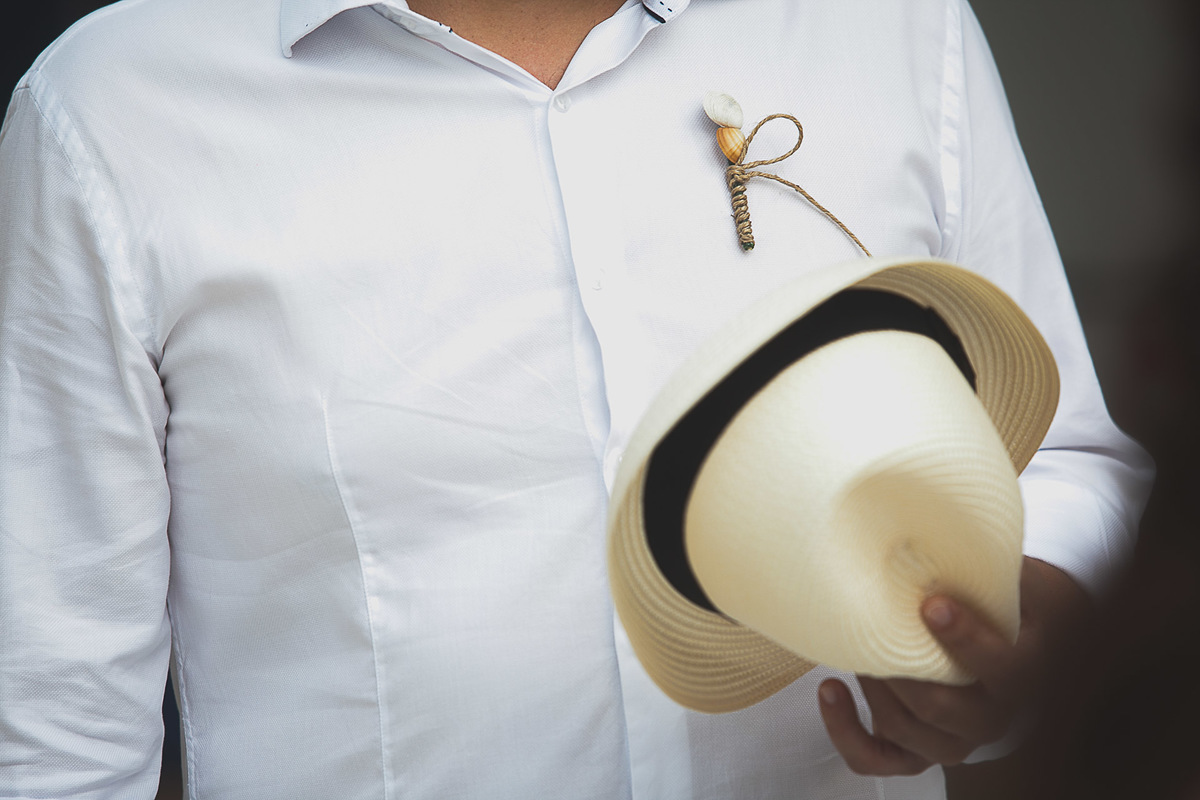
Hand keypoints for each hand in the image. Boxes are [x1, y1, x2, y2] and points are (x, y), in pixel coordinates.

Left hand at [817, 557, 1088, 774]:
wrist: (1027, 657)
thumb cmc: (1015, 608)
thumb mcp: (1020, 583)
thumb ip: (991, 569)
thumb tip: (939, 530)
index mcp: (1023, 675)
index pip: (998, 667)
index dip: (964, 637)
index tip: (931, 604)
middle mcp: (992, 718)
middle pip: (940, 709)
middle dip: (900, 670)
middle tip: (877, 632)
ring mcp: (954, 741)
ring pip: (905, 733)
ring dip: (874, 691)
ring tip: (857, 652)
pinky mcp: (920, 752)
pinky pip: (877, 758)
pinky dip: (846, 733)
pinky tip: (830, 689)